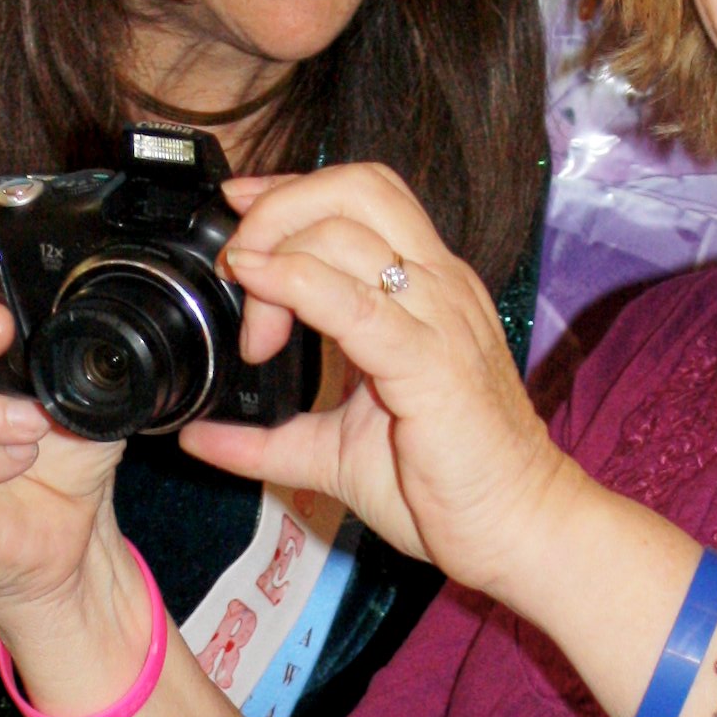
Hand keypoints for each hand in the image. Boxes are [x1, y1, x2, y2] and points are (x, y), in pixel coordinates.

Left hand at [184, 165, 570, 606]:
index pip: (359, 196)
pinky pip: (356, 301)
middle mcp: (438, 287)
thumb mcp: (336, 452)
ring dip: (275, 253)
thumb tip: (197, 437)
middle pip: (354, 187)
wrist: (519, 529)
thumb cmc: (450, 485)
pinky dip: (295, 281)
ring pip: (348, 228)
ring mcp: (440, 318)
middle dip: (278, 208)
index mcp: (425, 291)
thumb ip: (267, 440)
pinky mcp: (432, 363)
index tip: (237, 218)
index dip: (290, 192)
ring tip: (252, 325)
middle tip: (238, 270)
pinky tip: (259, 285)